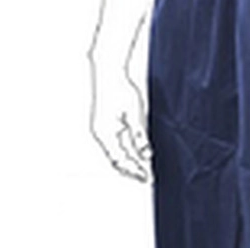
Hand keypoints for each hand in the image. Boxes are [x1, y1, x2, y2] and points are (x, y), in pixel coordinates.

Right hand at [88, 54, 152, 182]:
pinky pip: (116, 141)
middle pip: (117, 158)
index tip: (147, 177)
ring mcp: (102, 129)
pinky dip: (127, 147)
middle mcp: (101, 134)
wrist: (109, 72)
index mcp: (106, 134)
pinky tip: (137, 150)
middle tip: (147, 176)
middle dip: (133, 168)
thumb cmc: (120, 89)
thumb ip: (140, 136)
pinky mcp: (105, 123)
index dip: (134, 170)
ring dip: (131, 158)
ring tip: (145, 166)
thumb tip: (145, 154)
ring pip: (117, 151)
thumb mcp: (135, 114)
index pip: (120, 160)